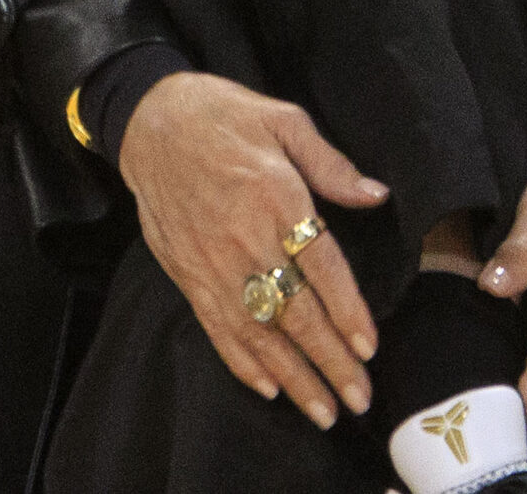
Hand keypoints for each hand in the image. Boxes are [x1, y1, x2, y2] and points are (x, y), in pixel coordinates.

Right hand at [115, 71, 391, 429]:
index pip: (321, 267)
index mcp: (275, 196)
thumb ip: (330, 163)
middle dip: (329, 361)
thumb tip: (376, 195)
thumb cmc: (223, 115)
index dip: (347, 311)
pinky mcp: (187, 273)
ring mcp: (212, 261)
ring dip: (293, 376)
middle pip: (294, 311)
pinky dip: (242, 361)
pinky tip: (268, 386)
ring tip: (322, 411)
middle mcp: (244, 237)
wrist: (149, 121)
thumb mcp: (283, 119)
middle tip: (359, 398)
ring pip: (258, 331)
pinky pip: (217, 326)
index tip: (368, 348)